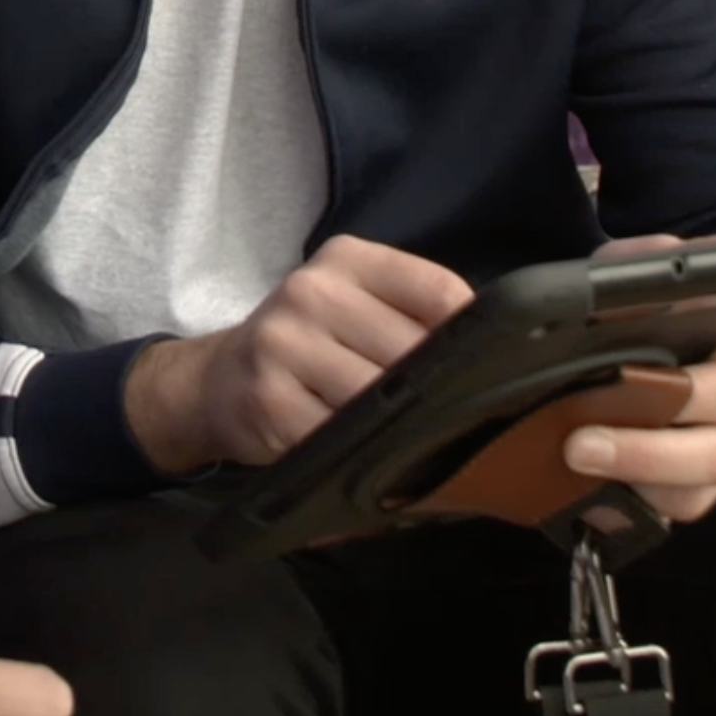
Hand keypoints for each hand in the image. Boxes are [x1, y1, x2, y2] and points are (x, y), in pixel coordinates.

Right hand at [122, 234, 473, 475]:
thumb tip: (497, 355)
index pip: (438, 292)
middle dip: (436, 393)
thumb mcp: (353, 306)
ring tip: (409, 440)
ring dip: (401, 428)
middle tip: (451, 419)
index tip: (482, 371)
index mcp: (347, 259)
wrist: (218, 380)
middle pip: (412, 352)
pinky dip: (362, 455)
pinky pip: (340, 436)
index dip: (473, 339)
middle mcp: (311, 291)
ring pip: (378, 399)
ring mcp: (284, 344)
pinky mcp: (269, 399)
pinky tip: (365, 455)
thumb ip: (412, 317)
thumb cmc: (306, 343)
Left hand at [558, 233, 715, 524]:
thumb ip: (640, 263)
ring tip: (573, 457)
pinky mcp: (685, 489)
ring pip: (698, 489)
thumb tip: (638, 272)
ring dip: (635, 478)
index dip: (700, 391)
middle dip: (650, 449)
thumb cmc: (638, 305)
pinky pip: (670, 511)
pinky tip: (586, 484)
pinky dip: (629, 500)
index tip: (649, 391)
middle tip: (580, 441)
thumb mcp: (632, 270)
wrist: (617, 341)